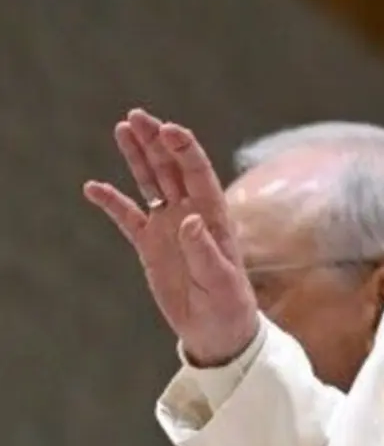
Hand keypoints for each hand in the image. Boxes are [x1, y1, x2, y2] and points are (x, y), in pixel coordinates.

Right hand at [83, 108, 257, 364]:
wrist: (218, 330)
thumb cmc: (228, 305)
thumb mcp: (220, 281)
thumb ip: (204, 250)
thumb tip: (190, 219)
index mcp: (214, 217)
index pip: (199, 174)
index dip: (185, 149)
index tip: (168, 128)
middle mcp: (191, 213)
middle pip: (171, 168)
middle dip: (156, 141)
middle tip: (137, 116)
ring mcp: (169, 226)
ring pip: (151, 182)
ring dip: (138, 157)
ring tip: (123, 128)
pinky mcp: (151, 245)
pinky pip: (128, 217)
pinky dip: (112, 202)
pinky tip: (93, 187)